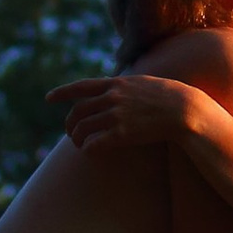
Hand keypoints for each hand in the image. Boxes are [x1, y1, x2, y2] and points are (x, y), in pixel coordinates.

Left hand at [46, 70, 205, 154]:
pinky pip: (94, 144)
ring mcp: (116, 116)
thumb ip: (121, 85)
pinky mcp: (121, 134)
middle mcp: (111, 98)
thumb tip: (108, 85)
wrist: (183, 110)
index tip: (48, 99)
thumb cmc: (166, 96)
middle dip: (70, 124)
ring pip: (82, 129)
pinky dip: (88, 149)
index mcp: (115, 84)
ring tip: (80, 144)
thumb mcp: (140, 81)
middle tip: (71, 133)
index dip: (62, 93)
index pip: (80, 87)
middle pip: (77, 112)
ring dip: (77, 139)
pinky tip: (91, 152)